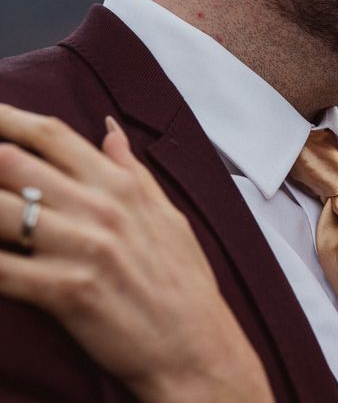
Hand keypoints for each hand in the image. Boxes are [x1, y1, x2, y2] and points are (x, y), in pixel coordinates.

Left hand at [0, 104, 273, 402]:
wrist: (195, 343)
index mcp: (123, 186)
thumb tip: (109, 129)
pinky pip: (3, 269)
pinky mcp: (66, 292)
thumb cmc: (183, 279)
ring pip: (1, 211)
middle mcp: (101, 208)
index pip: (53, 136)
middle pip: (14, 163)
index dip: (8, 118)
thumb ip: (132, 169)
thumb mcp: (166, 214)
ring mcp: (82, 248)